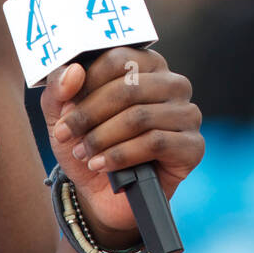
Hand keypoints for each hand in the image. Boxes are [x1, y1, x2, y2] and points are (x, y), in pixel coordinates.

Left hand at [41, 48, 203, 246]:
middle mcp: (173, 84)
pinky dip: (121, 155)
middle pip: (128, 88)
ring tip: (83, 153)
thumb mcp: (62, 113)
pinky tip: (102, 165)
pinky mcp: (193, 146)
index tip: (63, 109)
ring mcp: (188, 114)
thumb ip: (60, 87)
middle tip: (65, 134)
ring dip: (102, 138)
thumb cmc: (89, 141)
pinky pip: (156, 143)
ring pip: (139, 117)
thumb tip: (73, 72)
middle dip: (90, 114)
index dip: (86, 83)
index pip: (118, 59)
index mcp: (147, 64)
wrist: (103, 194)